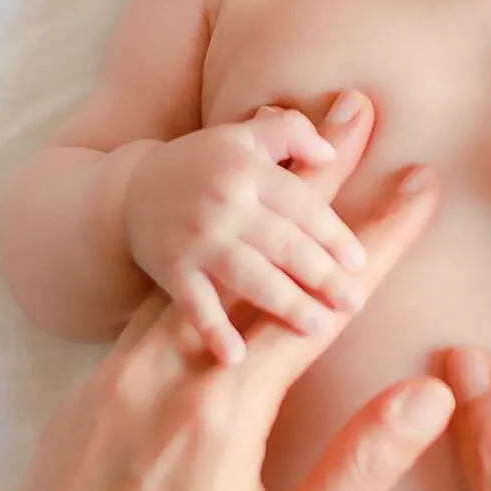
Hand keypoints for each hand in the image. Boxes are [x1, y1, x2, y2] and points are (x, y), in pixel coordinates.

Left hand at [0, 158, 451, 490]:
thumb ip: (358, 469)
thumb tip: (431, 390)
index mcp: (220, 411)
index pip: (318, 300)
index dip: (377, 237)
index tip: (421, 181)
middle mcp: (162, 373)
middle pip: (252, 250)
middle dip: (314, 177)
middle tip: (354, 106)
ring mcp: (114, 378)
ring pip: (198, 264)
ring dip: (253, 205)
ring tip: (293, 152)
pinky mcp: (85, 395)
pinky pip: (154, 298)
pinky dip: (200, 254)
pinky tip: (215, 246)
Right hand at [124, 91, 375, 363]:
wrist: (131, 191)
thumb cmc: (205, 164)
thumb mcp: (246, 136)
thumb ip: (292, 133)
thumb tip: (331, 152)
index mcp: (248, 171)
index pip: (302, 205)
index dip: (332, 234)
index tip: (359, 262)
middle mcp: (224, 204)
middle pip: (283, 244)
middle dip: (321, 275)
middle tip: (354, 302)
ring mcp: (196, 239)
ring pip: (248, 276)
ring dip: (285, 304)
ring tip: (318, 327)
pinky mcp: (171, 270)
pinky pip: (194, 304)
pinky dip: (213, 330)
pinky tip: (236, 357)